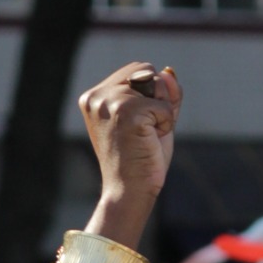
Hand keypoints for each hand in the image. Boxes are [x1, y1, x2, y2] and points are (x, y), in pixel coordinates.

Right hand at [78, 63, 181, 249]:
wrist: (130, 193)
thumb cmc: (139, 159)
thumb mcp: (153, 117)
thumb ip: (163, 91)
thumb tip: (168, 72)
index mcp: (94, 96)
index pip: (137, 69)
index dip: (149, 95)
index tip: (135, 126)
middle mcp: (96, 96)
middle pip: (146, 70)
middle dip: (156, 99)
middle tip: (142, 132)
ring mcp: (110, 103)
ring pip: (156, 84)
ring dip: (161, 111)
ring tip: (144, 136)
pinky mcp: (127, 113)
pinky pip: (164, 105)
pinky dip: (166, 124)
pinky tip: (148, 142)